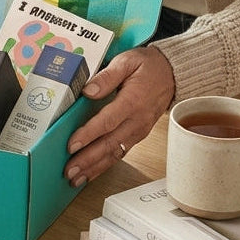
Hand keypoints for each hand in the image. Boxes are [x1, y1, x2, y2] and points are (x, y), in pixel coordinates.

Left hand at [64, 46, 174, 186]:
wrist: (170, 74)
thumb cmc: (147, 66)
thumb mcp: (127, 61)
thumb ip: (107, 76)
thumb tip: (87, 91)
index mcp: (132, 101)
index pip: (108, 121)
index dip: (89, 134)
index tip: (72, 145)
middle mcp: (137, 120)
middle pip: (109, 144)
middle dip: (87, 160)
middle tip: (68, 170)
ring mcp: (139, 130)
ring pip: (115, 153)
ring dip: (94, 168)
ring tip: (75, 178)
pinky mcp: (138, 135)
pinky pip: (121, 153)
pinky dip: (105, 165)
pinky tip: (91, 172)